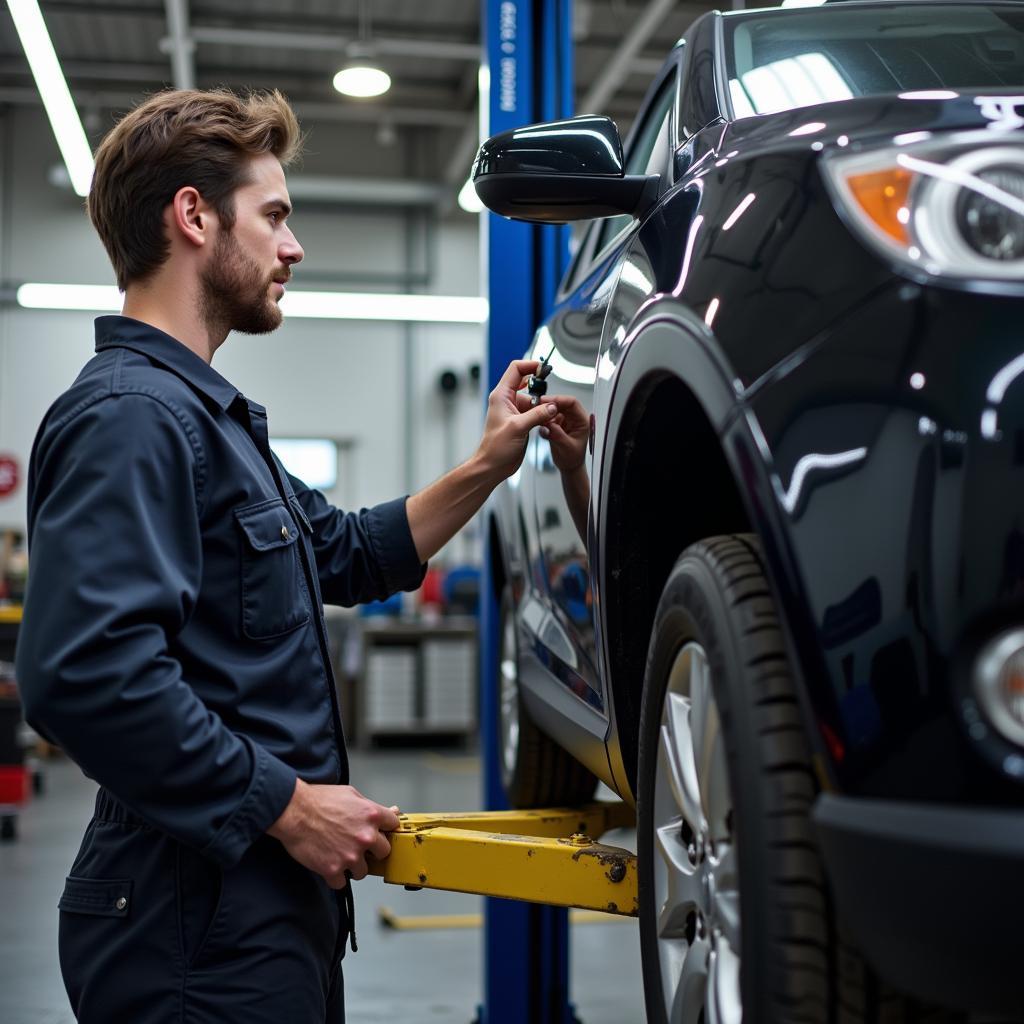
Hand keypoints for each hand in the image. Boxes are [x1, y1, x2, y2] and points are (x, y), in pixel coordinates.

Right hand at [268, 779, 400, 888]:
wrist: (293, 811)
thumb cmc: (318, 800)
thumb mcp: (351, 794)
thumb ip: (372, 806)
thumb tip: (391, 811)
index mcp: (371, 815)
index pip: (393, 826)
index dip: (386, 829)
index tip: (381, 832)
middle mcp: (365, 837)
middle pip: (384, 852)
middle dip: (373, 850)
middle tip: (359, 846)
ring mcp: (350, 855)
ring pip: (363, 871)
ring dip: (354, 866)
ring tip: (340, 855)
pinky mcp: (333, 869)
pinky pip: (341, 882)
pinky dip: (335, 876)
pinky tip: (328, 864)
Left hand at [475, 360, 559, 481]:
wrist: (493, 465)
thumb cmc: (496, 448)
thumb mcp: (518, 427)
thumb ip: (537, 414)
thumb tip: (552, 406)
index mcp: (501, 396)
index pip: (516, 370)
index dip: (530, 365)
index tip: (544, 369)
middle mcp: (507, 401)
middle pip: (526, 383)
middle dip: (540, 387)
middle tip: (550, 395)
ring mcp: (514, 410)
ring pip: (533, 398)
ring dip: (543, 404)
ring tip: (548, 413)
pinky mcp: (520, 420)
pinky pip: (535, 410)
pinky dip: (542, 413)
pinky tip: (546, 420)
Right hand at [539, 395, 588, 474]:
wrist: (569, 466)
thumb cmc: (572, 458)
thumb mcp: (566, 447)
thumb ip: (557, 435)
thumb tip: (548, 424)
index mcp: (582, 421)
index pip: (572, 403)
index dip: (559, 399)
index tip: (547, 401)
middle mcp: (574, 418)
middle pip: (561, 403)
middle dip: (549, 405)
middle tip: (537, 407)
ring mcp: (565, 420)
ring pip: (553, 409)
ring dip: (545, 412)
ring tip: (538, 418)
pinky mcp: (557, 424)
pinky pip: (548, 416)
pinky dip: (542, 419)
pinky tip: (539, 424)